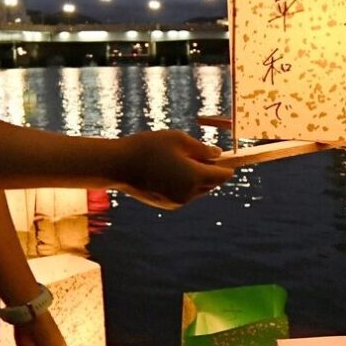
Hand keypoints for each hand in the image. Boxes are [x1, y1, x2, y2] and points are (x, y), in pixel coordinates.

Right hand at [112, 130, 233, 208]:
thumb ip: (202, 149)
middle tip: (201, 153)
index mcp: (195, 177)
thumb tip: (218, 154)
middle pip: (212, 184)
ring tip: (182, 160)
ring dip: (197, 178)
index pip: (223, 175)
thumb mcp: (179, 140)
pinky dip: (184, 184)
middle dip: (211, 171)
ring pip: (198, 190)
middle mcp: (189, 194)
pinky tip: (171, 170)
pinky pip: (184, 195)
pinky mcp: (166, 205)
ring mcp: (177, 202)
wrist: (118, 165)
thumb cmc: (148, 147)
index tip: (227, 156)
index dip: (227, 165)